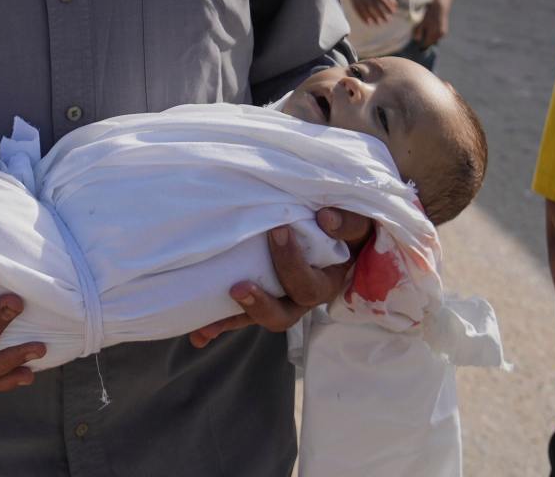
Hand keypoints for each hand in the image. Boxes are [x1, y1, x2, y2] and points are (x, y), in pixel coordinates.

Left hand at [188, 209, 373, 346]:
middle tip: (238, 286)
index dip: (292, 264)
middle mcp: (302, 299)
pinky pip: (239, 315)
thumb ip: (347, 222)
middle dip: (260, 303)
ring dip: (232, 321)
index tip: (278, 230)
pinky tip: (198, 336)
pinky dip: (219, 323)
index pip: (309, 285)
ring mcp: (279, 300)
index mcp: (325, 283)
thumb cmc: (348, 229)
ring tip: (206, 326)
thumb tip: (325, 218)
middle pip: (283, 315)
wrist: (340, 235)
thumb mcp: (356, 224)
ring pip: (258, 319)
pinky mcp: (260, 295)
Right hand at [344, 0, 396, 25]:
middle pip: (375, 7)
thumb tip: (396, 5)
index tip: (393, 12)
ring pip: (367, 11)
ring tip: (378, 23)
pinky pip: (359, 13)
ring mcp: (360, 1)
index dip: (388, 7)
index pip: (382, 1)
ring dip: (373, 17)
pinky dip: (364, 18)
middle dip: (381, 14)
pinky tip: (369, 24)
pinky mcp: (355, 5)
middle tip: (387, 21)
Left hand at [412, 2, 449, 46]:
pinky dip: (434, 35)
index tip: (418, 45)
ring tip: (426, 31)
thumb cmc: (429, 14)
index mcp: (433, 35)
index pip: (426, 45)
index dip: (421, 45)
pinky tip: (431, 29)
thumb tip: (417, 40)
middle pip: (431, 43)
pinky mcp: (444, 31)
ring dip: (430, 38)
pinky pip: (438, 36)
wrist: (440, 7)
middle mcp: (439, 36)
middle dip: (426, 41)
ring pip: (435, 40)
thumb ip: (418, 32)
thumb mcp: (421, 23)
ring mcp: (443, 34)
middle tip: (420, 37)